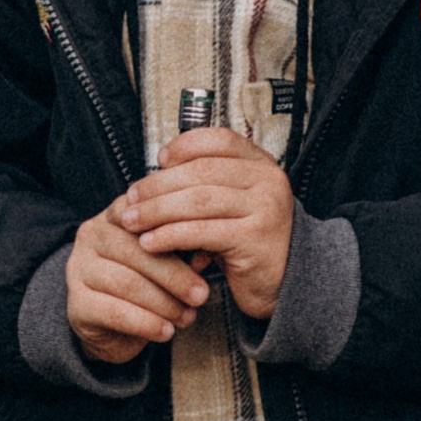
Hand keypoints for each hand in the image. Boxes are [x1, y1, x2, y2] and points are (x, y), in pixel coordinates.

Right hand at [67, 204, 208, 364]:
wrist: (113, 327)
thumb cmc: (145, 283)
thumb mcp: (165, 258)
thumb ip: (182, 248)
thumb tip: (208, 250)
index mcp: (114, 216)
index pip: (145, 216)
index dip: (176, 233)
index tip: (206, 250)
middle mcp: (91, 236)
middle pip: (137, 251)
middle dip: (175, 276)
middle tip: (201, 295)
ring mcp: (79, 268)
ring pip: (127, 283)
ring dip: (163, 303)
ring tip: (186, 317)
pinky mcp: (77, 303)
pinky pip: (115, 312)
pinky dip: (146, 323)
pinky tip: (166, 332)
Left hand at [117, 125, 294, 322]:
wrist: (289, 281)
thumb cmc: (251, 242)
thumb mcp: (232, 206)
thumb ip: (203, 188)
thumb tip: (151, 183)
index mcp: (261, 165)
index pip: (218, 140)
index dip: (185, 146)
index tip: (159, 160)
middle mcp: (267, 181)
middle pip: (200, 171)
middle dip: (158, 185)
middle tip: (130, 199)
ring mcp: (264, 208)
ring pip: (197, 201)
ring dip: (157, 211)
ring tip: (132, 221)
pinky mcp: (254, 239)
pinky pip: (201, 232)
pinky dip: (170, 236)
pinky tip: (151, 242)